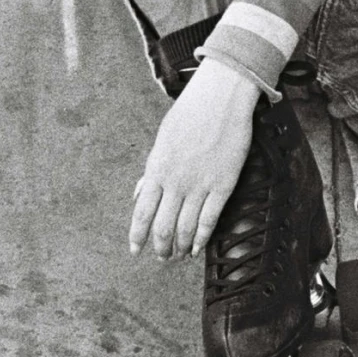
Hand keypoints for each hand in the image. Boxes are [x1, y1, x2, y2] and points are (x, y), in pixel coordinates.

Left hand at [130, 60, 260, 259]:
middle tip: (161, 257)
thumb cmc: (189, 115)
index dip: (138, 235)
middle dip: (160, 247)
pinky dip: (202, 239)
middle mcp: (175, 182)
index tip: (135, 249)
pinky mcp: (222, 186)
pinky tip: (198, 249)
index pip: (142, 212)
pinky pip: (209, 220)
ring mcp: (199, 185)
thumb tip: (139, 194)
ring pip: (186, 228)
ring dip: (180, 247)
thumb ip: (151, 172)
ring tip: (178, 256)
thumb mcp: (162, 141)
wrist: (220, 99)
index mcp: (157, 170)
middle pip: (163, 227)